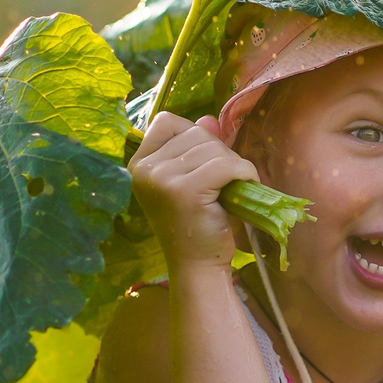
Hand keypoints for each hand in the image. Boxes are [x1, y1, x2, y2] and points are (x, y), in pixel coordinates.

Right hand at [131, 112, 262, 266]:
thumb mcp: (191, 179)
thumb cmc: (195, 224)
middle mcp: (144, 169)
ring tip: (231, 189)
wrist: (197, 265)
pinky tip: (244, 189)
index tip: (203, 163)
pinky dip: (244, 173)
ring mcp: (162, 179)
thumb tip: (208, 117)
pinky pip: (226, 165)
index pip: (166, 122)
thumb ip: (196, 146)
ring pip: (213, 147)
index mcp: (138, 164)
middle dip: (219, 153)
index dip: (193, 135)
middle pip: (195, 132)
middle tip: (222, 183)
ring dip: (234, 165)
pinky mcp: (185, 190)